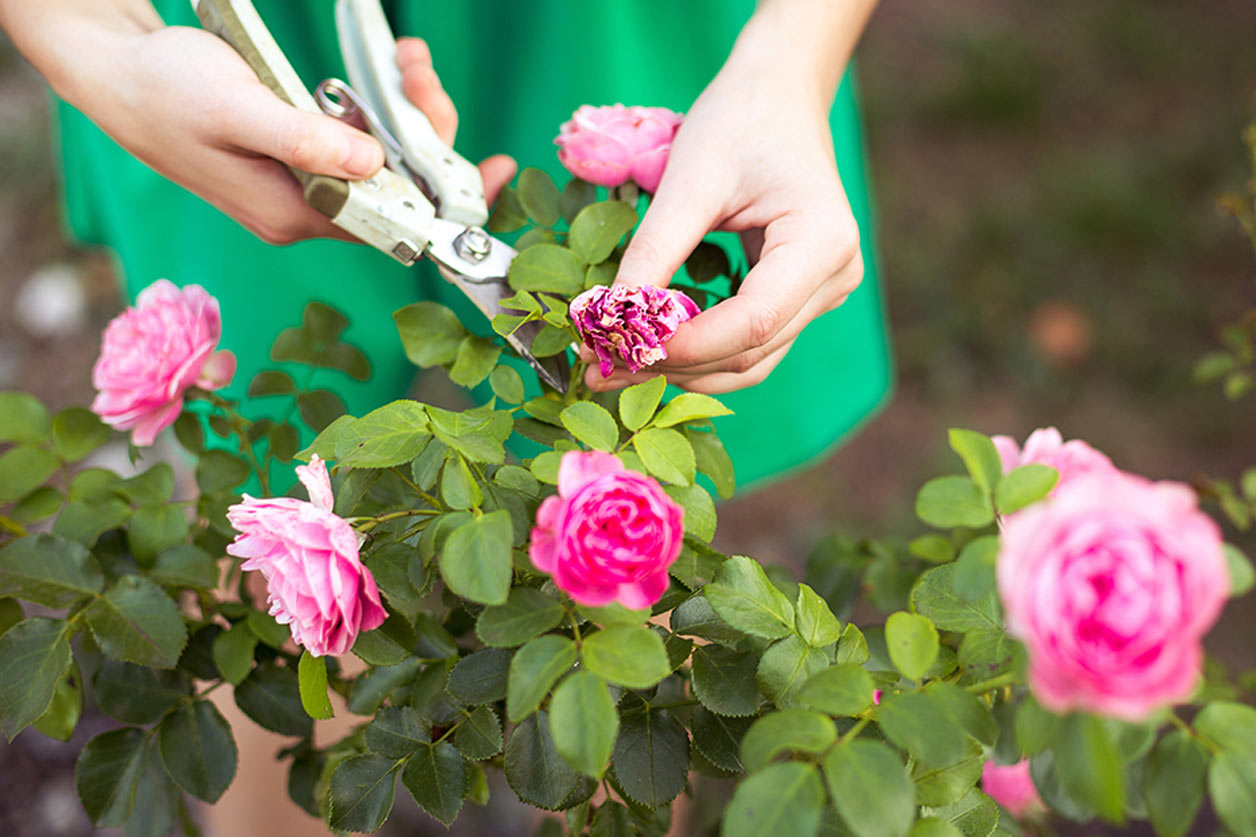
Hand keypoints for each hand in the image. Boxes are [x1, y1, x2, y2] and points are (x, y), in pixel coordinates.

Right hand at [7, 5, 512, 245]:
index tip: (494, 171)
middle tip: (419, 69)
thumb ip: (304, 140)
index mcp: (293, 213)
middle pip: (396, 187)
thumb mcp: (237, 110)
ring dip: (403, 110)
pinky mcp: (298, 157)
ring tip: (405, 57)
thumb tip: (374, 166)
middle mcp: (304, 209)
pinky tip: (385, 69)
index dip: (447, 200)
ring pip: (381, 159)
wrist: (117, 75)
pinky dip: (378, 107)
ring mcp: (302, 184)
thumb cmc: (166, 92)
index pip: (392, 222)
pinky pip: (359, 141)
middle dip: (423, 129)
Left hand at [585, 22, 864, 393]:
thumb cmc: (738, 122)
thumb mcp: (689, 179)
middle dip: (674, 364)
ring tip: (615, 367)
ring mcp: (822, 293)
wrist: (776, 98)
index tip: (621, 348)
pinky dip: (700, 354)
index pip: (754, 321)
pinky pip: (749, 344)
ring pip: (751, 361)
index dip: (688, 345)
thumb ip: (655, 249)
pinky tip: (649, 350)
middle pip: (752, 350)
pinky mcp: (800, 299)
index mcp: (823, 241)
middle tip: (599, 368)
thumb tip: (610, 315)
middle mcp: (835, 277)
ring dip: (683, 370)